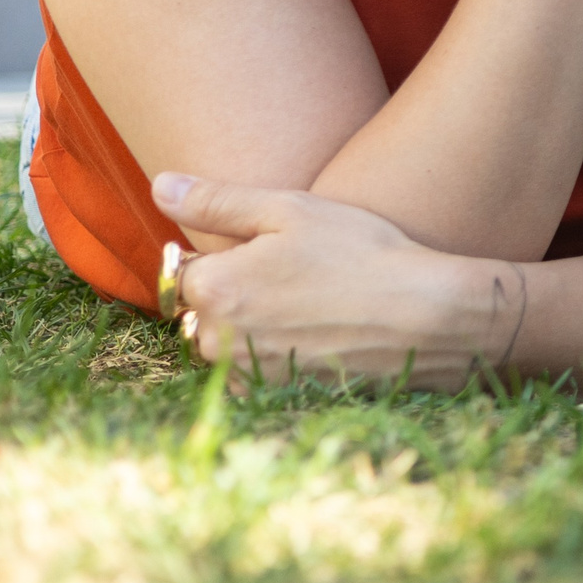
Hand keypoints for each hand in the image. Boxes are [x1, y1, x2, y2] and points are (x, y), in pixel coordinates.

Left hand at [154, 172, 522, 389]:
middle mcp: (215, 338)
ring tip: (312, 305)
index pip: (183, 268)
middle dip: (235, 293)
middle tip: (297, 275)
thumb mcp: (292, 210)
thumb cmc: (362, 254)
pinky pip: (253, 372)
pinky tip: (318, 334)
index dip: (225, 255)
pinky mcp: (273, 397)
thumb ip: (218, 200)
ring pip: (228, 341)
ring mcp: (243, 375)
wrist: (424, 318)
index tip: (269, 250)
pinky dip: (275, 354)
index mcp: (213, 287)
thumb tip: (159, 184)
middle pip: (203, 309)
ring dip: (253, 326)